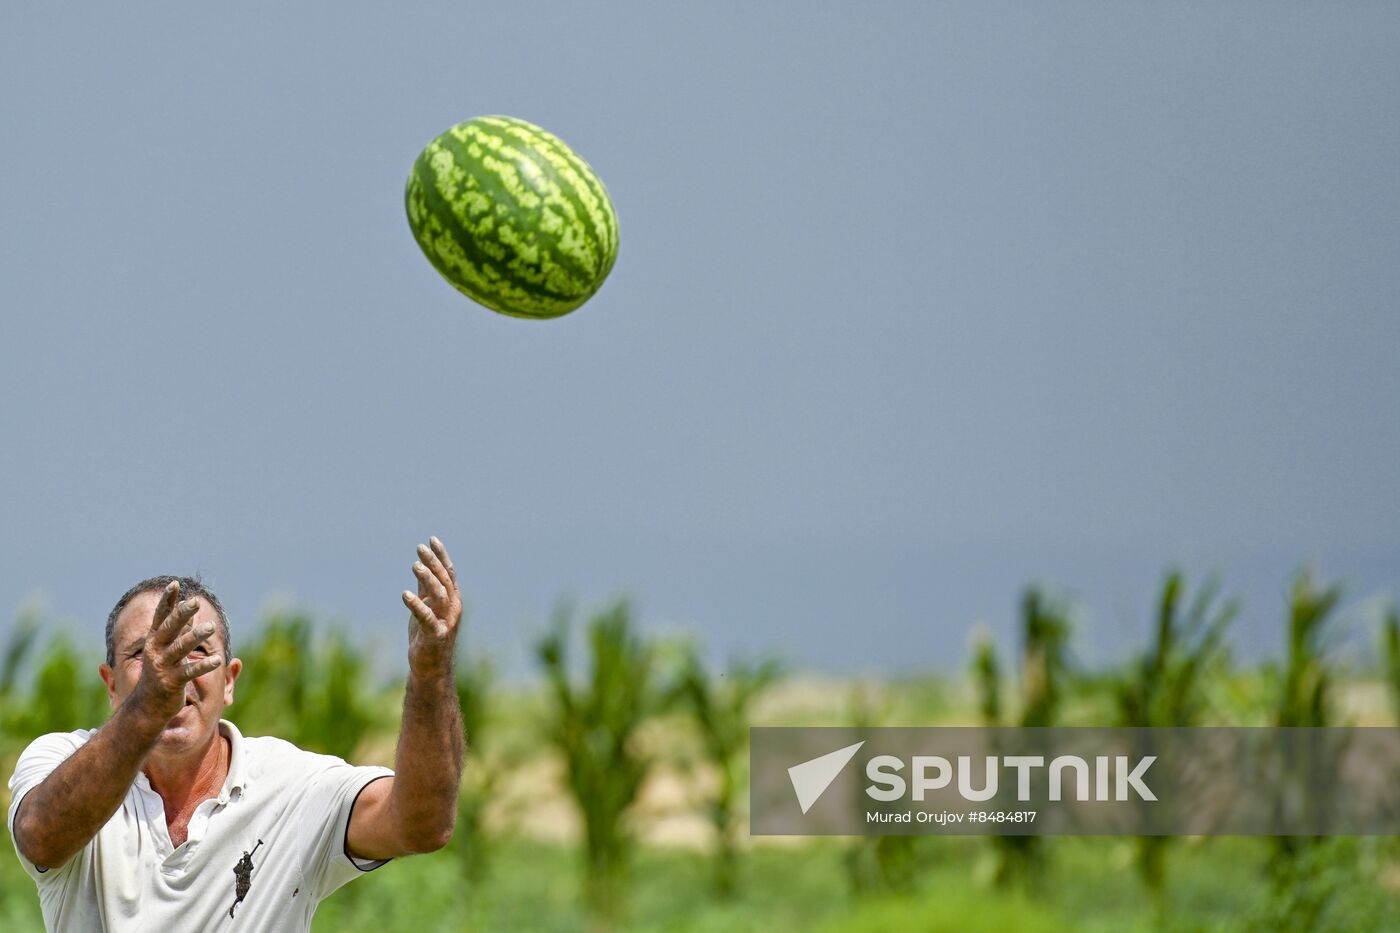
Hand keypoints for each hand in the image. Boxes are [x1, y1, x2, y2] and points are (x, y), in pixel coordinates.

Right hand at [133, 581, 223, 721]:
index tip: (174, 584)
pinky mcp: (171, 683)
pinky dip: (203, 666)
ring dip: (195, 637)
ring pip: (180, 648)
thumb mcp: (166, 651)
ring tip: (211, 627)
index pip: (159, 617)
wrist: (146, 707)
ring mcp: (162, 667)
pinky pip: (190, 672)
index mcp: (154, 641)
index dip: (166, 601)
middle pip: (169, 629)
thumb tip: (189, 613)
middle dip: (181, 614)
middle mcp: (155, 651)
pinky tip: (218, 659)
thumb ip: (177, 633)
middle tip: (195, 601)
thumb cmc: (160, 674)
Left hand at [402, 536, 462, 675]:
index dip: (441, 556)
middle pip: (444, 580)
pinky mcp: (435, 635)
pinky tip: (405, 595)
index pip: (449, 573)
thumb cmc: (428, 636)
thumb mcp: (427, 607)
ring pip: (440, 595)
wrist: (431, 667)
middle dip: (433, 563)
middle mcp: (453, 608)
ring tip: (415, 566)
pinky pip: (427, 618)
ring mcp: (446, 622)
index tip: (432, 539)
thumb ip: (426, 589)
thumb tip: (422, 566)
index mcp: (452, 600)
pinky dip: (417, 606)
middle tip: (420, 548)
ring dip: (428, 579)